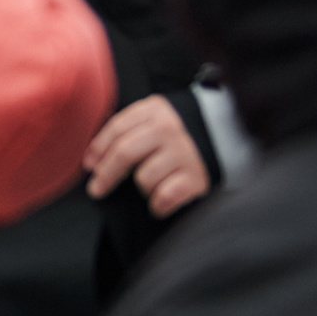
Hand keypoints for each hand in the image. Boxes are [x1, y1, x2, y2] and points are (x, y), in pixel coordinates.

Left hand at [84, 95, 211, 215]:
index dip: (98, 149)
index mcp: (154, 111)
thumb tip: (93, 157)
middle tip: (96, 189)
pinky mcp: (197, 177)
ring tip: (150, 185)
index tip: (89, 165)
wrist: (227, 134)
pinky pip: (165, 197)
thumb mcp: (155, 116)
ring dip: (142, 187)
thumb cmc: (179, 130)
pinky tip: (157, 204)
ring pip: (144, 178)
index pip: (117, 129)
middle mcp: (168, 130)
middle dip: (106, 174)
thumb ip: (128, 128)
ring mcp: (184, 154)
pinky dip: (157, 205)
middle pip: (125, 153)